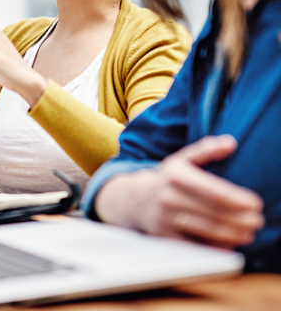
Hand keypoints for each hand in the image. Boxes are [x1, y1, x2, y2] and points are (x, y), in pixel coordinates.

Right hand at [95, 136, 263, 248]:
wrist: (133, 199)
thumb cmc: (166, 179)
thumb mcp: (181, 160)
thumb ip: (206, 150)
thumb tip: (230, 143)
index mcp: (175, 175)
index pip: (212, 190)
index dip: (237, 199)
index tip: (256, 204)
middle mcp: (167, 196)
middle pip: (211, 212)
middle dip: (239, 219)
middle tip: (257, 221)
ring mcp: (164, 218)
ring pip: (204, 230)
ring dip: (231, 234)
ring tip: (248, 233)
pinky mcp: (163, 236)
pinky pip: (193, 245)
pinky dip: (214, 247)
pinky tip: (230, 245)